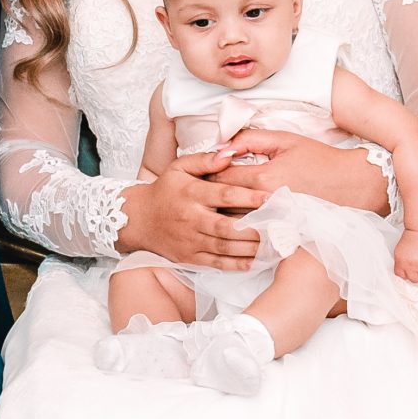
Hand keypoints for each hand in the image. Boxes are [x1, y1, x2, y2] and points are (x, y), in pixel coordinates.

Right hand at [116, 152, 266, 270]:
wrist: (139, 219)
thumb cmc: (165, 190)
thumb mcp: (179, 167)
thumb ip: (204, 160)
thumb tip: (229, 154)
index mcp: (191, 193)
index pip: (224, 195)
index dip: (249, 197)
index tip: (271, 198)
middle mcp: (191, 218)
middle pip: (227, 226)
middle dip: (254, 228)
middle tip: (278, 226)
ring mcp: (190, 241)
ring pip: (224, 247)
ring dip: (251, 247)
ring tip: (274, 244)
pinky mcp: (190, 258)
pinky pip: (217, 263)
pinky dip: (237, 264)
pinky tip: (256, 260)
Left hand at [209, 130, 390, 214]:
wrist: (351, 185)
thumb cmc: (319, 159)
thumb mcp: (285, 140)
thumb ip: (250, 139)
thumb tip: (222, 146)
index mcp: (263, 177)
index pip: (220, 177)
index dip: (207, 173)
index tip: (202, 171)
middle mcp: (265, 202)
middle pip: (222, 203)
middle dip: (210, 196)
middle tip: (201, 192)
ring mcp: (273, 221)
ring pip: (234, 220)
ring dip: (222, 212)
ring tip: (213, 205)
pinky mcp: (281, 232)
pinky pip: (252, 231)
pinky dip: (242, 225)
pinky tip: (238, 219)